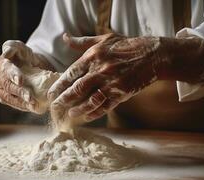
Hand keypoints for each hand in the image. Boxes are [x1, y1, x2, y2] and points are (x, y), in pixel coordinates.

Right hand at [0, 40, 51, 113]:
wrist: (26, 66)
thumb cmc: (23, 55)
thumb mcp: (20, 47)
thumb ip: (13, 47)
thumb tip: (6, 53)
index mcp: (0, 63)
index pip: (6, 69)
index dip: (13, 75)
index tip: (21, 81)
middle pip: (8, 86)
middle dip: (19, 92)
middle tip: (30, 98)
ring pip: (8, 97)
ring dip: (21, 102)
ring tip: (33, 105)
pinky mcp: (2, 97)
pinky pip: (11, 103)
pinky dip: (21, 106)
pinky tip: (31, 108)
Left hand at [48, 33, 203, 122]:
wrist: (152, 55)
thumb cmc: (127, 46)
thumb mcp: (104, 39)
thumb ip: (83, 42)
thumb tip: (65, 38)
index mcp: (93, 56)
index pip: (71, 74)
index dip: (59, 86)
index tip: (51, 94)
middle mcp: (100, 70)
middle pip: (77, 89)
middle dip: (63, 100)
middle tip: (54, 108)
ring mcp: (111, 83)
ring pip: (90, 100)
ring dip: (77, 109)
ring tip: (69, 114)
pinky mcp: (122, 93)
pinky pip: (105, 106)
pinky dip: (94, 113)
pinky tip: (86, 117)